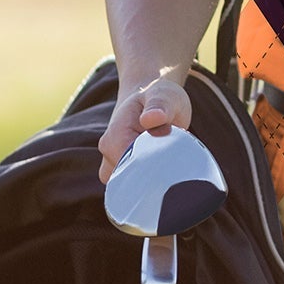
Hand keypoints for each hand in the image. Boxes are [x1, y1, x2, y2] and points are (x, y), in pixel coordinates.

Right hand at [98, 69, 194, 183]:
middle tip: (174, 161)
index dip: (152, 169)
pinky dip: (151, 182)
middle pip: (130, 182)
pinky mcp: (125, 171)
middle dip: (153, 177)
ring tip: (170, 161)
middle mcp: (109, 155)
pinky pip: (137, 187)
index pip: (129, 169)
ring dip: (152, 180)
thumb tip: (151, 119)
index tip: (171, 162)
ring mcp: (114, 165)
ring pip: (132, 188)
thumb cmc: (158, 95)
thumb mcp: (164, 95)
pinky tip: (166, 169)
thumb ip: (159, 106)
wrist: (149, 97)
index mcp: (115, 137)